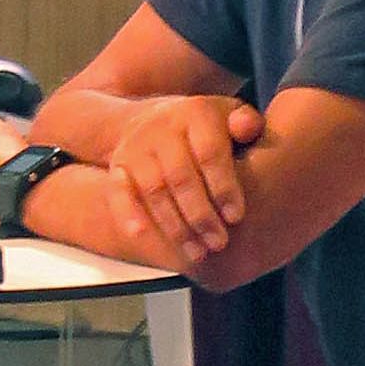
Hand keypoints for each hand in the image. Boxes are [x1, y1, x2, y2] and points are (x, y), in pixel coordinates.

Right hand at [106, 96, 264, 259]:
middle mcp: (161, 128)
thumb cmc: (203, 127)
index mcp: (195, 114)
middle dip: (200, 215)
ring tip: (197, 252)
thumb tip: (246, 128)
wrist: (149, 119)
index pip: (209, 153)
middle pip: (180, 177)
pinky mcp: (118, 166)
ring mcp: (136, 148)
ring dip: (175, 226)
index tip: (235, 217)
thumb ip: (246, 123)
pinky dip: (127, 213)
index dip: (223, 186)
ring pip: (154, 191)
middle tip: (219, 243)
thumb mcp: (228, 115)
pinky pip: (118, 191)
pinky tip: (140, 235)